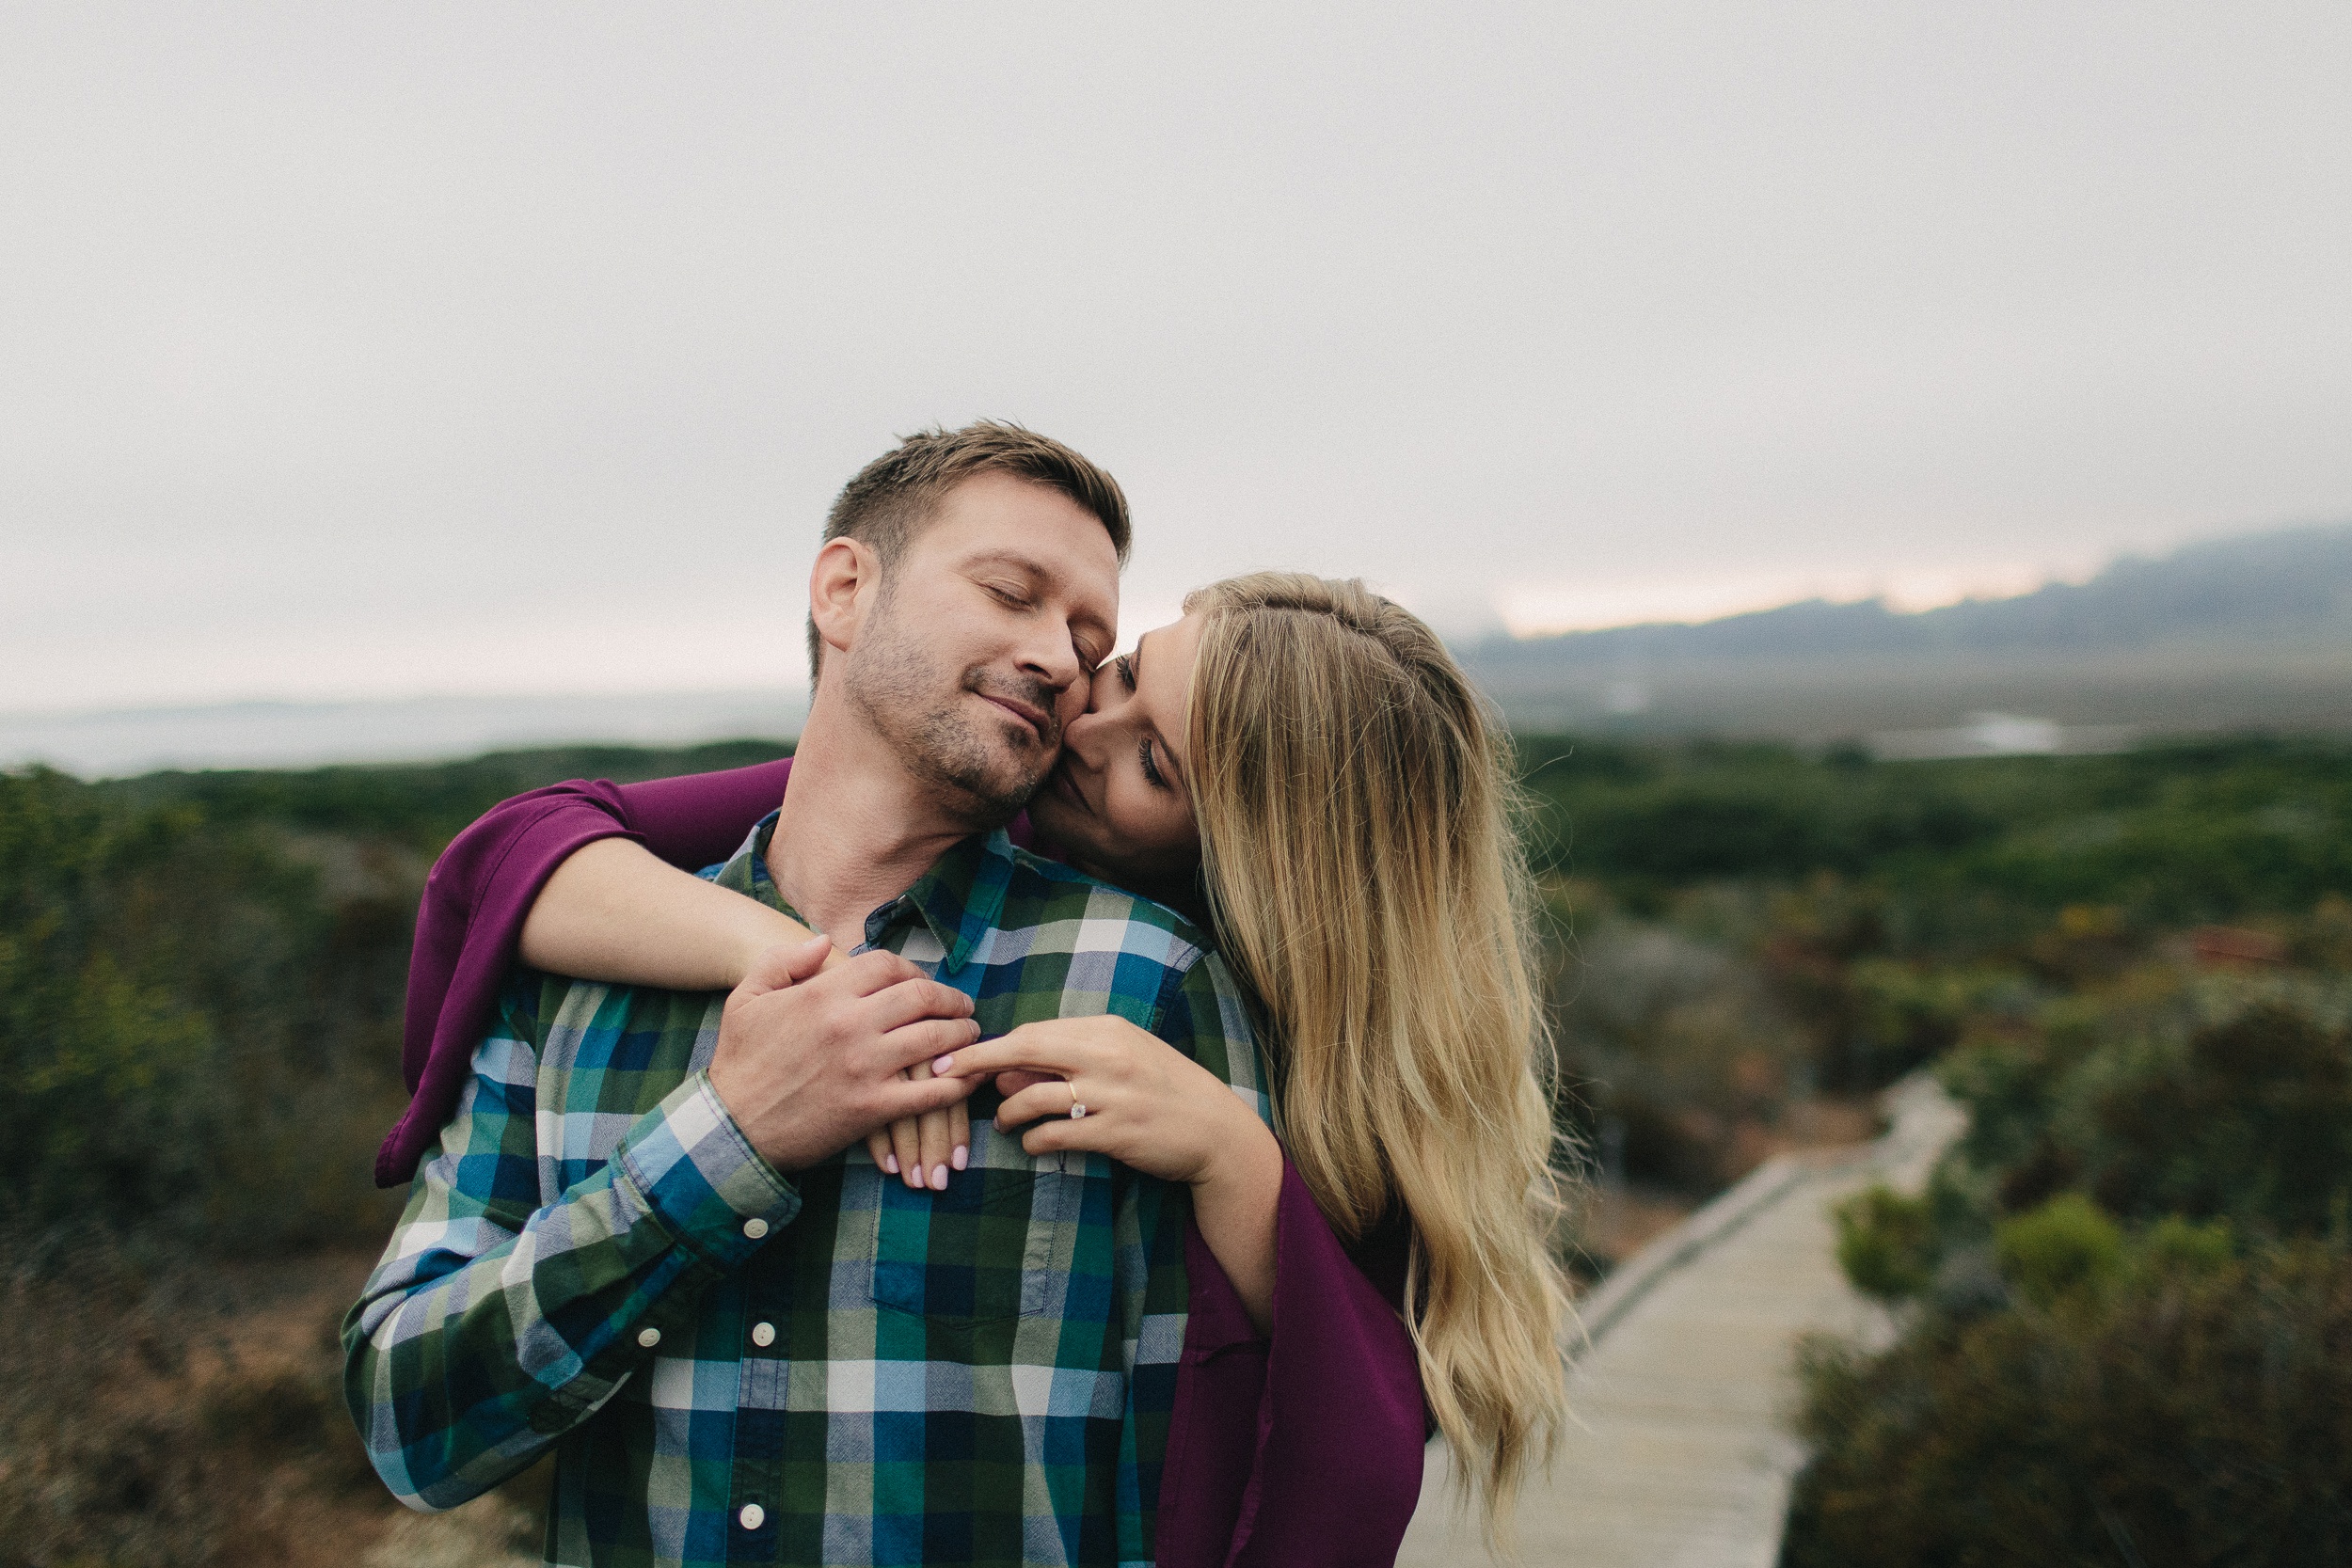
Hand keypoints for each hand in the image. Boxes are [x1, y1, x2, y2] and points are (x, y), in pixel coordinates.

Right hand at [707, 937, 981, 1171]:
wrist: (732, 1129)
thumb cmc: (739, 1063)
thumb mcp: (747, 999)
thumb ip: (784, 961)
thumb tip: (825, 941)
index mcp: (823, 994)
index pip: (887, 966)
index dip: (913, 970)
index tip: (923, 983)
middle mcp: (850, 1025)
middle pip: (920, 997)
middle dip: (950, 999)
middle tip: (963, 1006)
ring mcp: (865, 1067)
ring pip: (934, 1039)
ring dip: (962, 1035)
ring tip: (971, 1036)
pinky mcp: (874, 1107)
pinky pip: (931, 1091)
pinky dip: (957, 1083)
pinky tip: (968, 1078)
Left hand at [933, 1016, 1273, 1188]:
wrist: (1215, 1130)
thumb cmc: (1163, 1090)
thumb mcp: (1120, 1061)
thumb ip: (1066, 1060)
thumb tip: (1005, 1070)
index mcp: (1108, 1030)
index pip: (1035, 1031)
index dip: (993, 1044)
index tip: (958, 1055)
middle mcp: (1108, 1055)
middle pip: (1026, 1049)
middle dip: (977, 1061)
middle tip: (943, 1075)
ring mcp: (1113, 1095)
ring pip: (1035, 1096)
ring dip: (1007, 1112)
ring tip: (1002, 1123)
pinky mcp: (1117, 1134)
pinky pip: (1056, 1135)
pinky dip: (1036, 1141)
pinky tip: (1033, 1144)